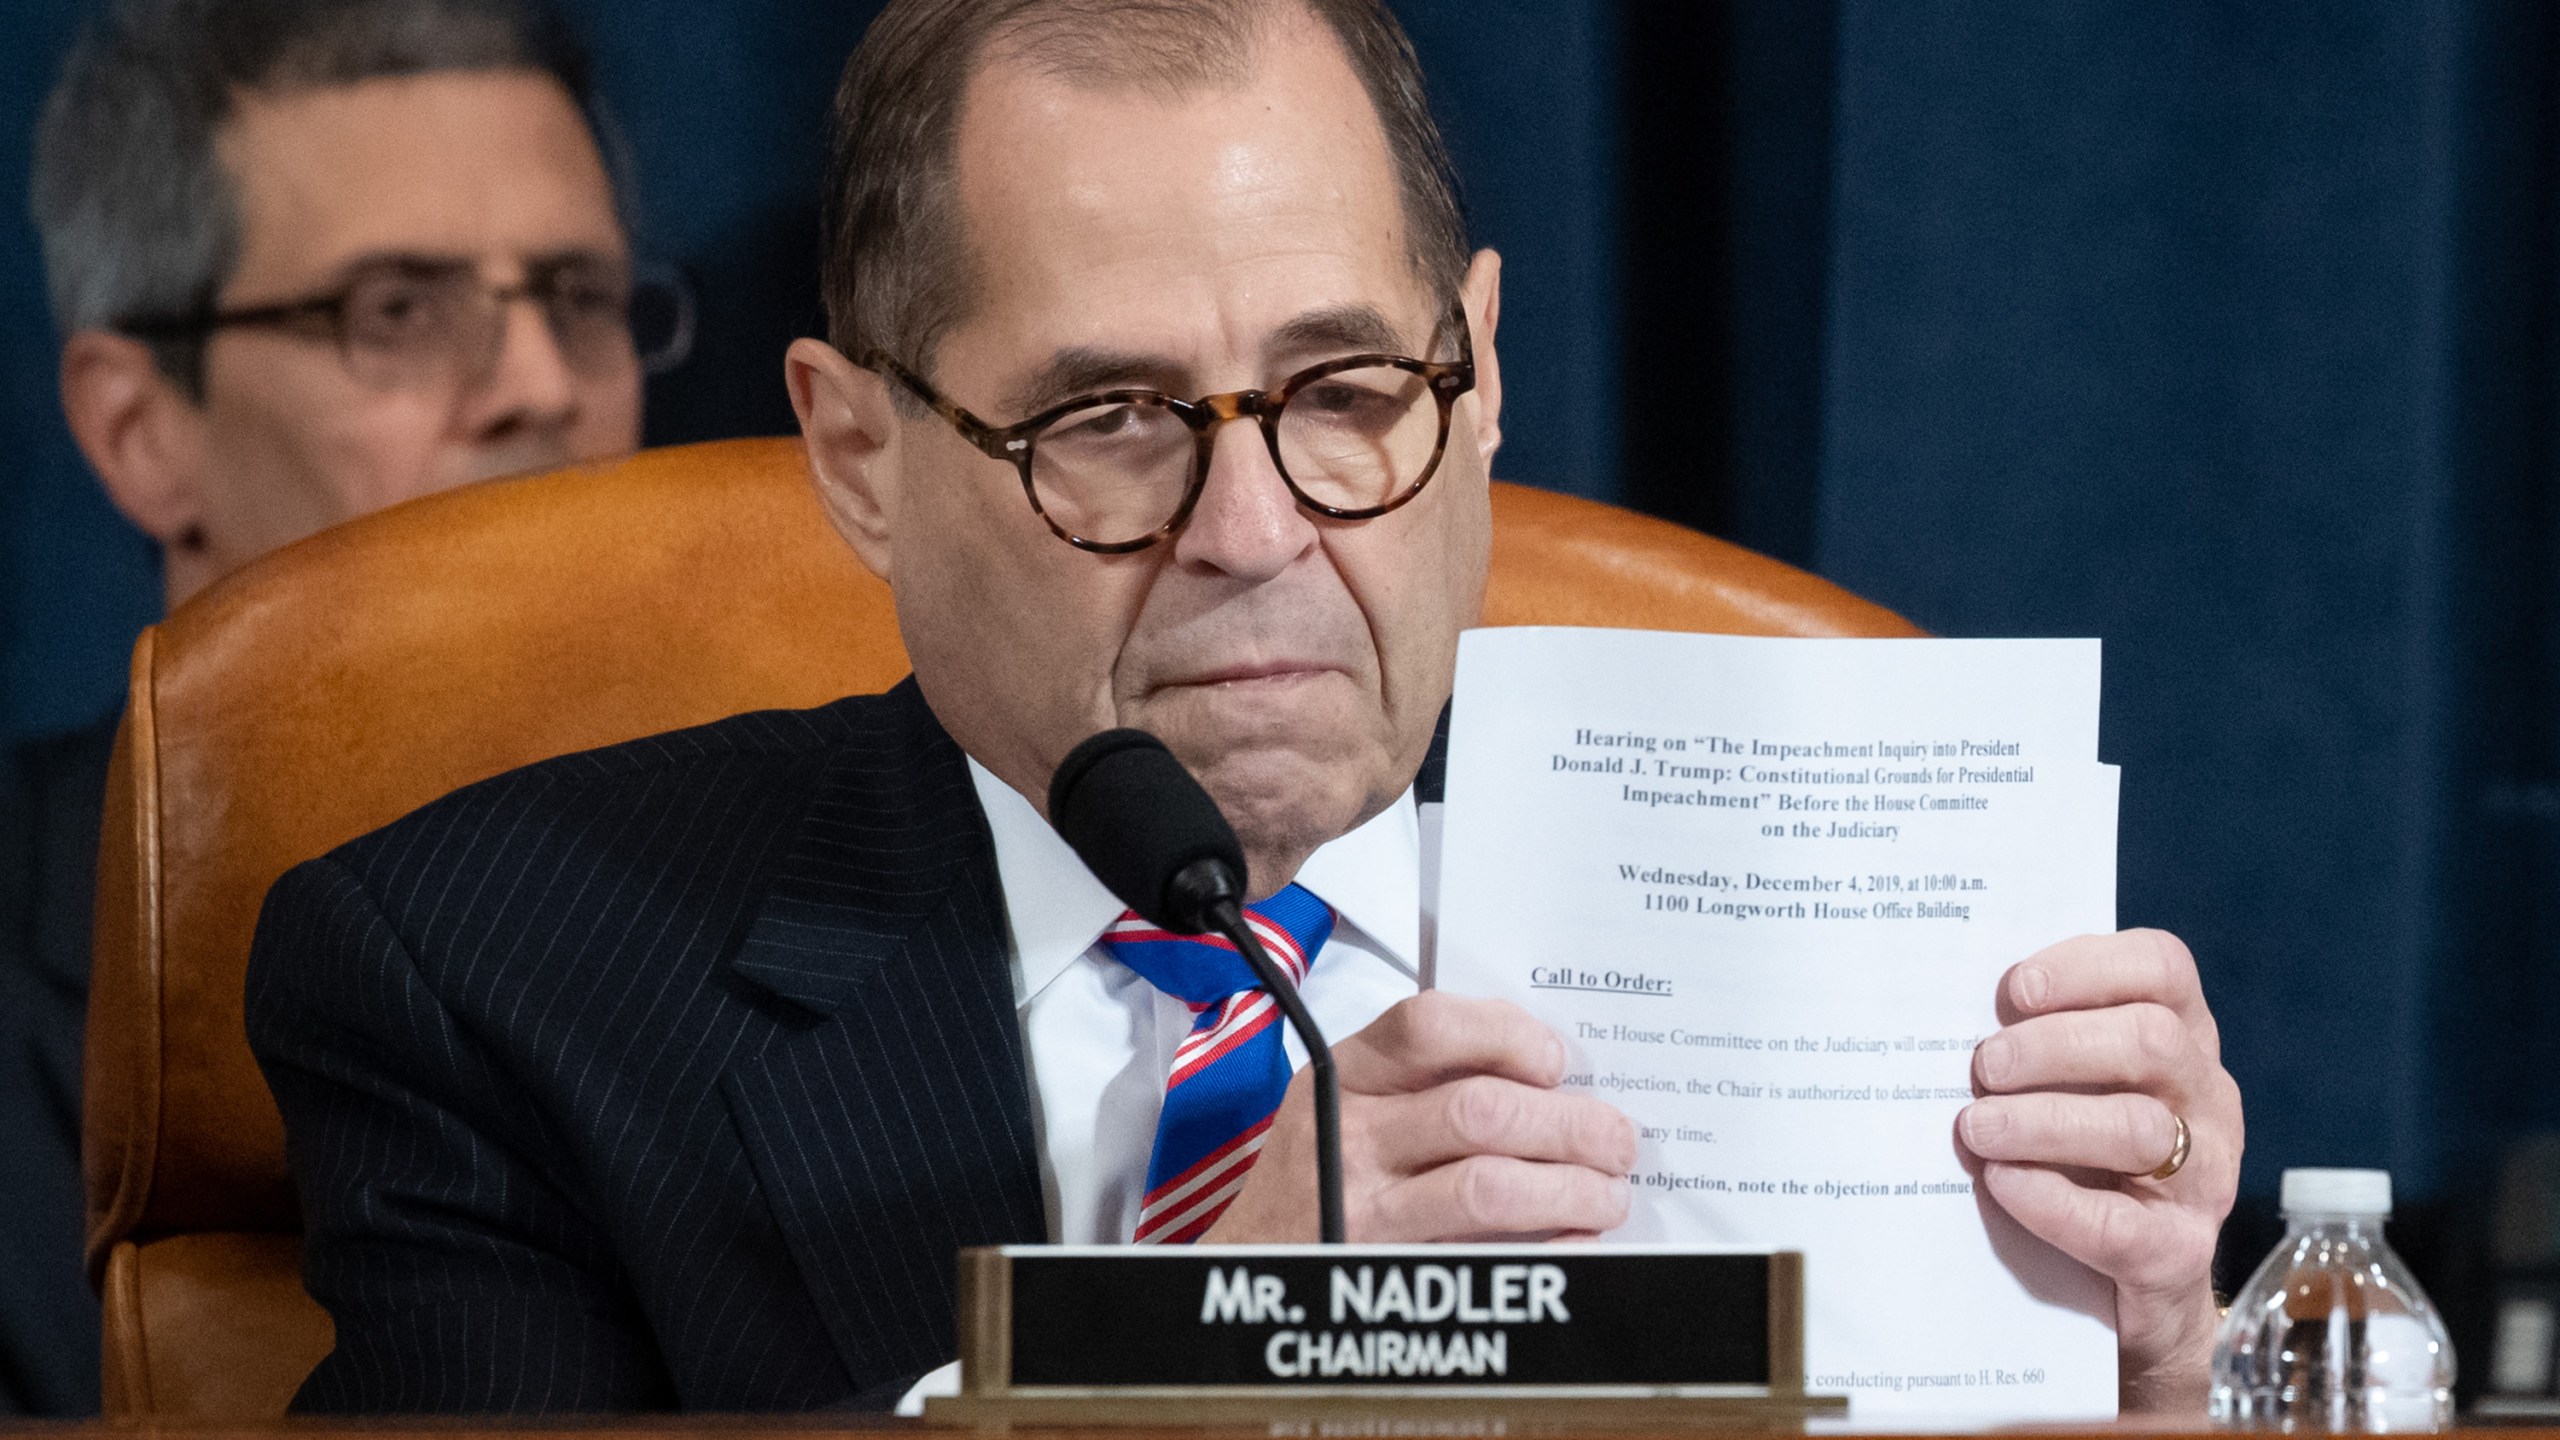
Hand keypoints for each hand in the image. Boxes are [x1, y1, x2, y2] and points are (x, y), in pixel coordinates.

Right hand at [1203, 991, 1637, 1242]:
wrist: (1248, 1267)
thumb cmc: (1319, 1174)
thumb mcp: (1347, 1103)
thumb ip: (1425, 1077)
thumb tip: (1549, 1075)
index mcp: (1345, 1077)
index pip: (1426, 1026)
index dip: (1506, 1035)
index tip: (1554, 1060)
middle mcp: (1349, 1138)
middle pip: (1478, 1111)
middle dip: (1569, 1124)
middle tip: (1616, 1139)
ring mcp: (1365, 1212)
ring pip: (1489, 1189)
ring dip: (1571, 1189)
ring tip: (1608, 1193)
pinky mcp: (1388, 1274)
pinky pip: (1489, 1260)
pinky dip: (1552, 1249)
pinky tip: (1579, 1241)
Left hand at [1956, 929, 2242, 1414]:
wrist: (2130, 1283)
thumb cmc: (2084, 1155)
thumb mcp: (2075, 1085)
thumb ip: (2040, 1040)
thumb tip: (1954, 1011)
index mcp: (2184, 1037)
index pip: (2162, 969)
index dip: (2088, 966)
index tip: (2016, 990)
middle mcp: (2206, 1098)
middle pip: (2151, 1040)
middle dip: (2054, 1046)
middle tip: (1984, 1066)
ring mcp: (2205, 1176)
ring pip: (2137, 1128)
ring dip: (2042, 1122)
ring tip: (1977, 1127)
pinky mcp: (2179, 1250)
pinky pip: (2117, 1222)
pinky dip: (2049, 1200)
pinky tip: (2001, 1182)